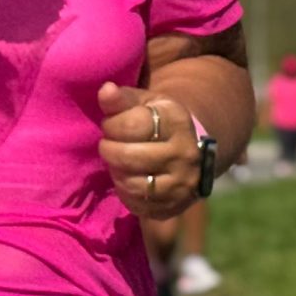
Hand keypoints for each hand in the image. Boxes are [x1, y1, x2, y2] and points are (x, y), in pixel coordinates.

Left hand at [98, 82, 202, 219]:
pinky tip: (127, 179)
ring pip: (132, 183)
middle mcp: (185, 152)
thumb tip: (105, 90)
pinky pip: (138, 203)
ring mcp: (182, 182)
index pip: (132, 124)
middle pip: (129, 156)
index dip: (111, 125)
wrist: (190, 152)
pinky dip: (125, 191)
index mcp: (177, 120)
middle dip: (109, 150)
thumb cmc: (159, 123)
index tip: (110, 125)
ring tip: (117, 163)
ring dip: (116, 172)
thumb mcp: (145, 104)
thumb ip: (122, 99)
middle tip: (109, 145)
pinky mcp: (174, 205)